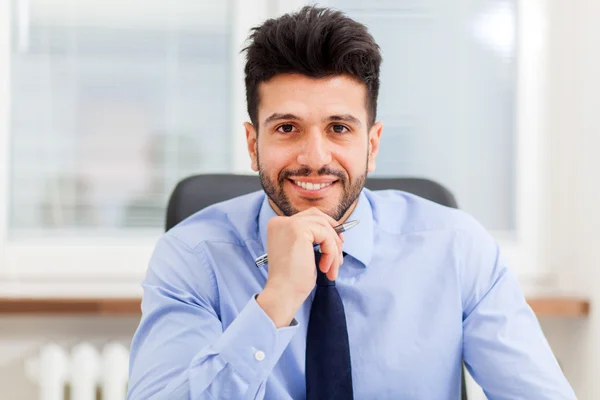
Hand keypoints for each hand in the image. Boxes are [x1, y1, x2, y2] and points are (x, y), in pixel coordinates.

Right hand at [256, 207, 343, 326]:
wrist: (283, 293)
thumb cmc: (293, 279)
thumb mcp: (302, 252)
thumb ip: (311, 238)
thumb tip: (335, 231)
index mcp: (279, 226)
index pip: (308, 217)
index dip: (326, 228)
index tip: (337, 243)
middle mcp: (281, 221)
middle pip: (317, 216)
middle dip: (333, 233)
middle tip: (340, 252)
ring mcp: (289, 223)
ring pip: (325, 227)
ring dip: (334, 249)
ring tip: (332, 269)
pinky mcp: (298, 229)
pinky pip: (326, 236)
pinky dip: (331, 253)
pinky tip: (325, 269)